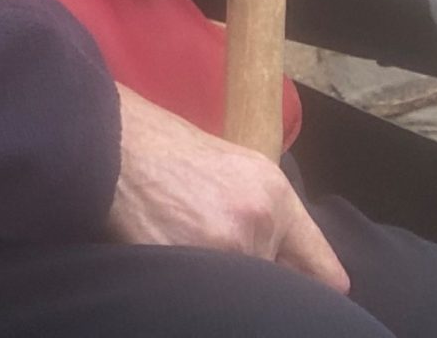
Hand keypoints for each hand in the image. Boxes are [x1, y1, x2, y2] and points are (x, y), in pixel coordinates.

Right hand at [107, 87, 347, 291]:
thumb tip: (288, 265)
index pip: (327, 276)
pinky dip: (192, 288)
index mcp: (276, 196)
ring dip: (221, 283)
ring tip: (188, 247)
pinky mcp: (186, 265)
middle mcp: (258, 222)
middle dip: (256, 280)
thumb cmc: (165, 150)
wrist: (110, 140)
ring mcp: (223, 245)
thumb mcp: (235, 167)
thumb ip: (269, 214)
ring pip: (240, 294)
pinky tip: (170, 255)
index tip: (294, 293)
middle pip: (278, 288)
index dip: (309, 290)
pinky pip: (204, 296)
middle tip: (224, 260)